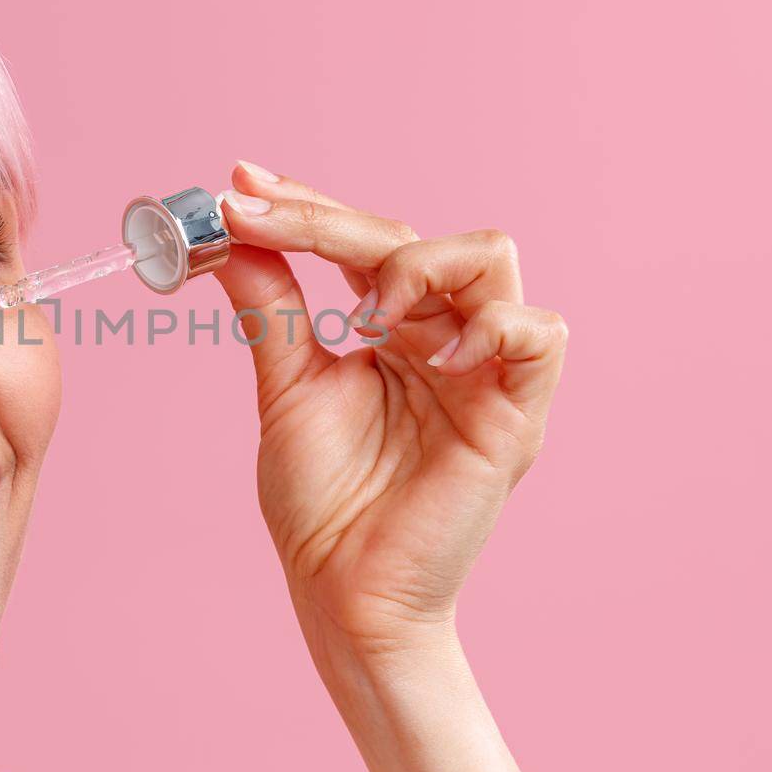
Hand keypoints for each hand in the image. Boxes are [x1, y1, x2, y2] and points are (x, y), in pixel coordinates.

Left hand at [212, 161, 568, 666]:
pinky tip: (424, 357)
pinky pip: (539, 335)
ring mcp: (486, 372)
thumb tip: (232, 233)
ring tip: (361, 314)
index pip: (365, 240)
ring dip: (416, 263)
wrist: (343, 589)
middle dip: (330, 220)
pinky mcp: (517, 414)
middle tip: (256, 218)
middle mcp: (445, 339)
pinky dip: (487, 328)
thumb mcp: (287, 386)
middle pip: (415, 235)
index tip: (243, 182)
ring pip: (490, 257)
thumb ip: (272, 307)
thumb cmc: (321, 501)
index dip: (310, 205)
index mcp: (396, 331)